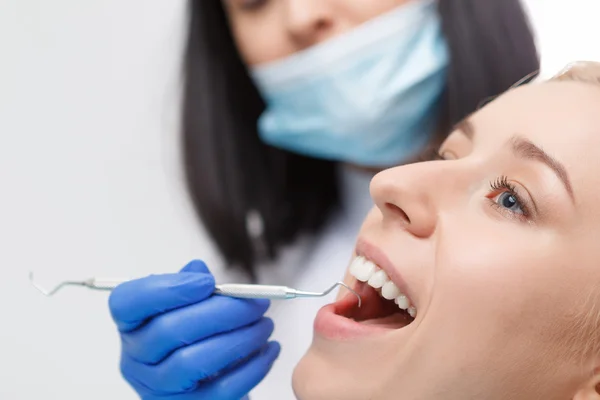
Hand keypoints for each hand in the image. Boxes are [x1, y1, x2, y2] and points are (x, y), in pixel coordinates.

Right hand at [109, 260, 279, 399]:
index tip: (208, 282)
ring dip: (240, 339)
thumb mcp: (185, 306)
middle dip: (222, 312)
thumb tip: (198, 270)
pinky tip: (269, 350)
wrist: (204, 383)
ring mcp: (158, 388)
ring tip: (265, 325)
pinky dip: (252, 367)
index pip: (128, 302)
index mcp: (132, 323)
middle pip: (170, 330)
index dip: (168, 288)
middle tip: (257, 303)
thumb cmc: (194, 336)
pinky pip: (222, 389)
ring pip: (194, 362)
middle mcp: (136, 358)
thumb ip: (189, 284)